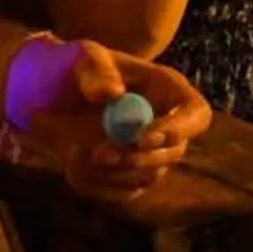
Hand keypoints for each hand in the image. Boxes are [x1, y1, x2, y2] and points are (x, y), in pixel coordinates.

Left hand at [4, 36, 212, 202]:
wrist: (56, 95)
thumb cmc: (78, 67)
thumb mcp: (84, 58)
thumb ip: (96, 72)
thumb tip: (112, 95)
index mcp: (169, 90)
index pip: (196, 115)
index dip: (178, 130)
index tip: (142, 137)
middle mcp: (168, 125)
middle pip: (174, 153)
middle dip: (136, 158)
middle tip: (99, 153)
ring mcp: (152, 154)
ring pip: (147, 177)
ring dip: (111, 171)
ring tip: (74, 149)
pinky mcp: (131, 176)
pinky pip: (123, 193)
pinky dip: (96, 183)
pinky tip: (73, 159)